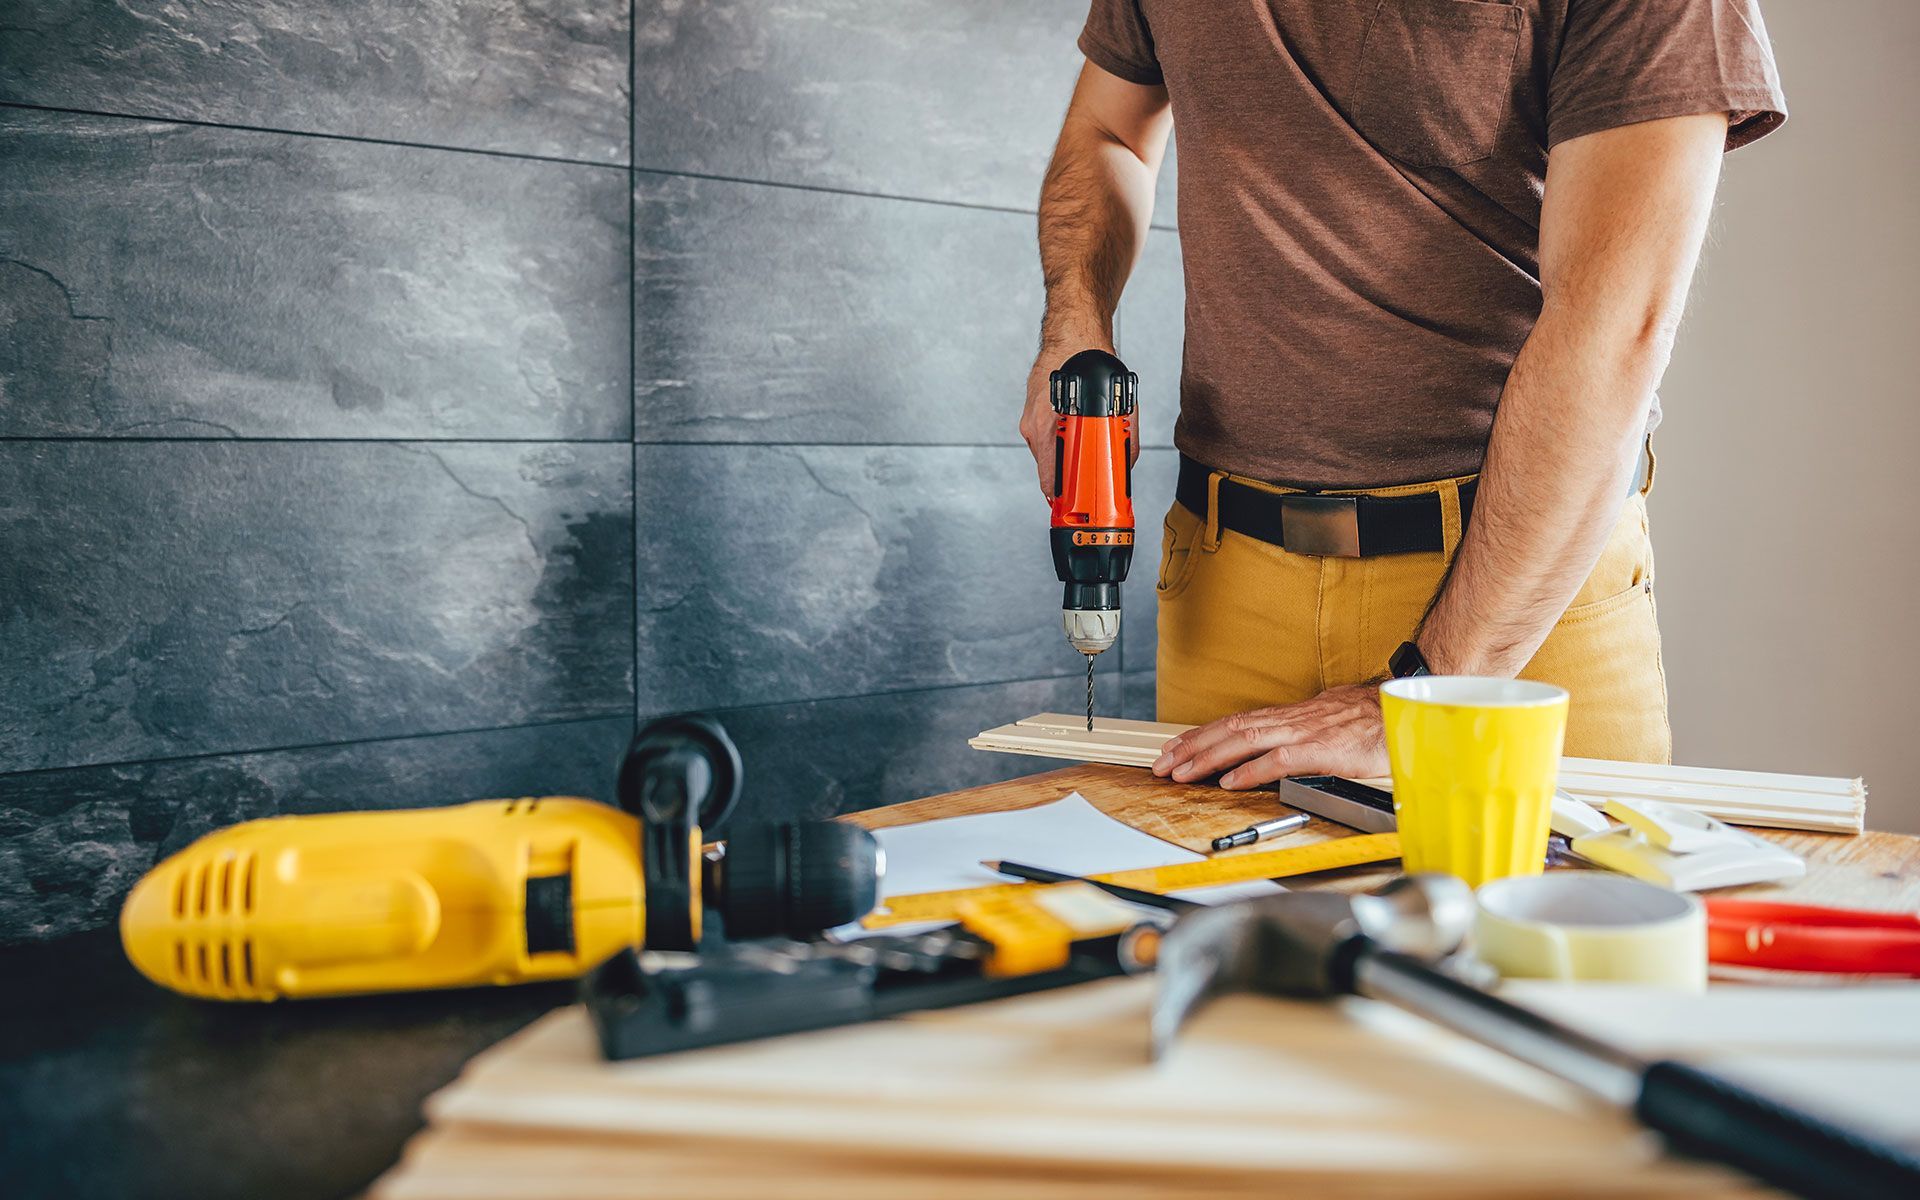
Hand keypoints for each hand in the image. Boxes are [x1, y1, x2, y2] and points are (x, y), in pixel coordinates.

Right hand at [1020, 343, 1138, 498]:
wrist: (1073, 333)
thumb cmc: (1087, 361)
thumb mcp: (1117, 403)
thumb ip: (1123, 436)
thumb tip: (1126, 462)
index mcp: (1045, 426)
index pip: (1047, 477)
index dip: (1062, 496)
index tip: (1072, 507)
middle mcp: (1033, 424)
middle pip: (1050, 466)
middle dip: (1070, 475)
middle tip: (1089, 480)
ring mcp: (1031, 417)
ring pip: (1049, 451)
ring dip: (1067, 453)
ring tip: (1087, 448)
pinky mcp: (1034, 410)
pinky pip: (1048, 435)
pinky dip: (1063, 437)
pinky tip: (1077, 429)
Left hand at [1149, 683, 1390, 788]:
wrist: (1403, 712)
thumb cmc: (1369, 719)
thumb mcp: (1326, 720)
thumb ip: (1299, 731)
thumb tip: (1278, 744)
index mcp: (1289, 717)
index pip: (1234, 722)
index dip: (1202, 735)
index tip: (1174, 748)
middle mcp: (1289, 721)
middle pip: (1229, 730)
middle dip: (1192, 747)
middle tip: (1162, 764)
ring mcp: (1304, 734)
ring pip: (1245, 741)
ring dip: (1209, 758)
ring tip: (1182, 773)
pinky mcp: (1322, 751)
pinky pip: (1279, 760)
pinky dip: (1251, 771)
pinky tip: (1230, 782)